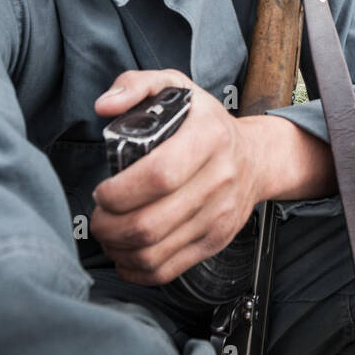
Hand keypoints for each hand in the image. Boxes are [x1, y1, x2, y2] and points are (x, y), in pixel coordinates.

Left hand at [90, 69, 261, 285]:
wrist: (256, 158)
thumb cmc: (206, 122)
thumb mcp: (176, 86)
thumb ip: (136, 85)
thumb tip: (104, 105)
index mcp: (209, 137)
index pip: (160, 175)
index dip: (120, 192)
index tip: (102, 191)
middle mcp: (220, 179)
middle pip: (151, 222)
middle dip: (109, 226)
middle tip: (98, 216)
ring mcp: (219, 215)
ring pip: (155, 251)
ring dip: (118, 249)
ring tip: (108, 234)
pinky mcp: (215, 241)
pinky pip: (169, 269)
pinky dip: (137, 269)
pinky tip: (125, 253)